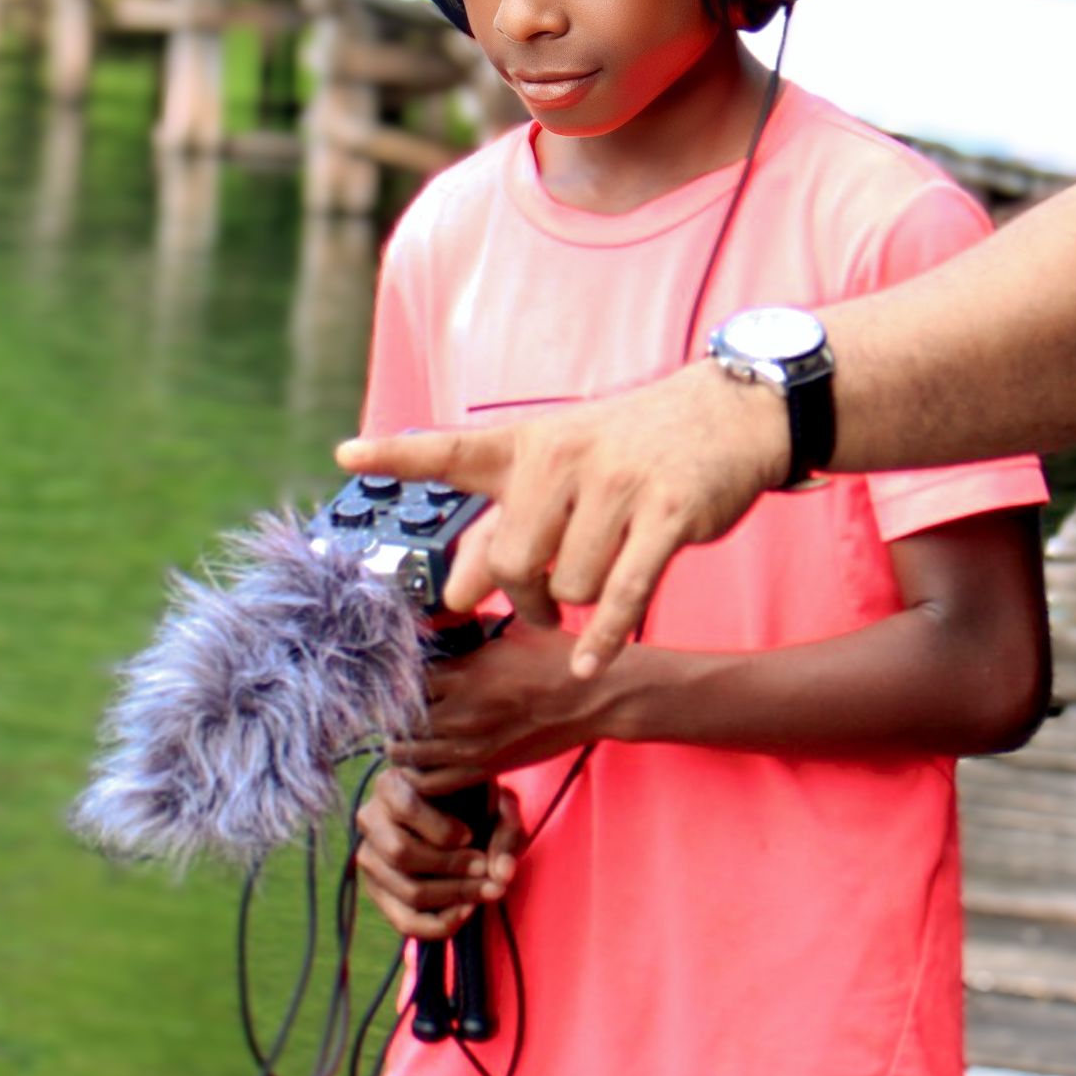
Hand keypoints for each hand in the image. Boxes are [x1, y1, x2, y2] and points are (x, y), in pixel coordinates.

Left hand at [339, 359, 787, 676]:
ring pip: (569, 585)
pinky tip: (592, 660)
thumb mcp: (561, 467)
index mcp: (530, 444)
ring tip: (595, 585)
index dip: (400, 454)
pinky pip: (623, 594)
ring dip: (577, 604)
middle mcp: (566, 459)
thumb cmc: (632, 449)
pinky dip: (605, 636)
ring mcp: (619, 485)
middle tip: (539, 606)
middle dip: (522, 598)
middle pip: (513, 561)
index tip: (348, 453)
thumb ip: (508, 523)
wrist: (727, 414)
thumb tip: (456, 588)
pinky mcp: (667, 514)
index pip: (453, 449)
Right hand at [352, 767, 521, 942]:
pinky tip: (468, 910)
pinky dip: (441, 923)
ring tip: (488, 890)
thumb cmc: (476, 803)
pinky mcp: (378, 892)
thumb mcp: (497, 803)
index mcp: (391, 784)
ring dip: (455, 896)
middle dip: (452, 868)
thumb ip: (506, 830)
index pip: (405, 808)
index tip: (470, 835)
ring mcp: (369, 858)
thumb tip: (502, 874)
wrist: (463, 818)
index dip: (441, 829)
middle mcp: (370, 819)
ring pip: (407, 892)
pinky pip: (405, 921)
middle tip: (486, 869)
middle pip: (401, 854)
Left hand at [391, 618, 627, 796]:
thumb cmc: (557, 660)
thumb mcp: (511, 631)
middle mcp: (462, 712)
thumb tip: (442, 622)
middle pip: (402, 719)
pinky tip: (419, 765)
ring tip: (399, 738)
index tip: (395, 677)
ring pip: (410, 754)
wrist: (593, 699)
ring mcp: (472, 745)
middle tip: (390, 710)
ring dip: (400, 745)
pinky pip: (435, 783)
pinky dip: (418, 777)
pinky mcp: (486, 768)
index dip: (397, 678)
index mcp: (466, 673)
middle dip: (393, 714)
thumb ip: (472, 630)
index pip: (407, 679)